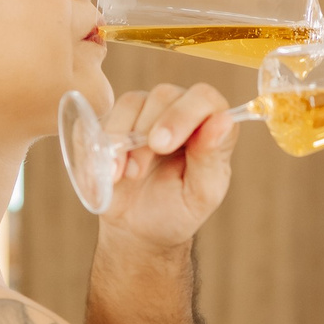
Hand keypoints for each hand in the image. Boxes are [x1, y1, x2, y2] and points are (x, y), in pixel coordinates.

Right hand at [95, 83, 239, 251]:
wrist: (138, 228)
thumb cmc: (177, 211)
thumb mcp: (200, 194)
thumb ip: (210, 158)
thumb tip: (222, 121)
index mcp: (209, 126)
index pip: (205, 98)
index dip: (184, 114)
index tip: (163, 145)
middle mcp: (179, 112)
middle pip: (164, 95)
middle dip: (148, 131)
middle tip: (138, 171)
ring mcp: (145, 113)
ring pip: (132, 102)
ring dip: (122, 139)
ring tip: (123, 175)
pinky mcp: (115, 122)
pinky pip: (104, 117)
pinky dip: (101, 143)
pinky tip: (108, 172)